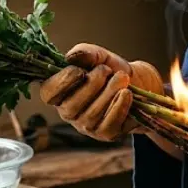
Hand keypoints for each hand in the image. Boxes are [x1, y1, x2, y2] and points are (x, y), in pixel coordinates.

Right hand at [39, 43, 162, 140]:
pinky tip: (127, 93)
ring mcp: (87, 126)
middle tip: (106, 70)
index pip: (48, 94)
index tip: (79, 70)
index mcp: (61, 92)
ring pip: (92, 115)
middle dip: (91, 84)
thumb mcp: (98, 56)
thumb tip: (72, 57)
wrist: (138, 82)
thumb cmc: (111, 70)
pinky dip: (119, 106)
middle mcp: (70, 112)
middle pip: (70, 106)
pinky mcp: (107, 133)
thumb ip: (84, 53)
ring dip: (109, 92)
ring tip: (122, 78)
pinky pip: (109, 124)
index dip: (61, 82)